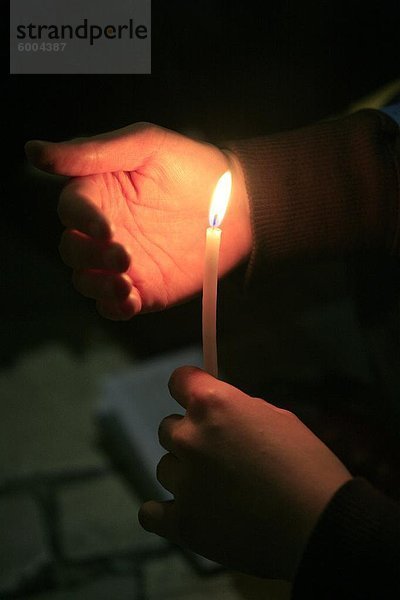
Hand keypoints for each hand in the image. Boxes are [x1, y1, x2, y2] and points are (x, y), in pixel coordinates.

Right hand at [25, 123, 250, 318]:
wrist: (240, 205)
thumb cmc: (192, 168)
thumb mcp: (146, 146)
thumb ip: (93, 152)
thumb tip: (32, 150)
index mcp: (99, 195)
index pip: (71, 210)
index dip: (81, 220)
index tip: (106, 227)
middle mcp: (104, 231)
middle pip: (72, 250)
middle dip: (90, 256)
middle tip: (123, 254)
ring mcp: (122, 263)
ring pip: (87, 281)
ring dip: (98, 286)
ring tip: (125, 284)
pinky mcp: (144, 289)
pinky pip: (115, 306)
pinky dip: (115, 308)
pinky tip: (130, 301)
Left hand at [138, 367, 351, 580]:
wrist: (320, 526)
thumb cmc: (307, 467)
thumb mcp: (278, 418)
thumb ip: (238, 411)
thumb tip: (220, 413)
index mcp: (213, 406)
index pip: (179, 380)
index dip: (189, 388)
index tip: (196, 399)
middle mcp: (189, 438)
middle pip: (169, 429)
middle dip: (192, 437)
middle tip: (220, 456)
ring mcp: (183, 482)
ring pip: (166, 468)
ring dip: (184, 474)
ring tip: (217, 492)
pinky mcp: (182, 524)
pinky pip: (151, 513)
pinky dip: (164, 513)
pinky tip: (185, 512)